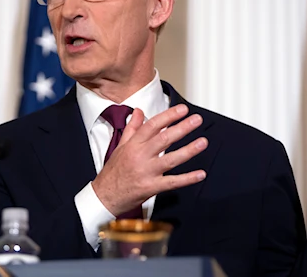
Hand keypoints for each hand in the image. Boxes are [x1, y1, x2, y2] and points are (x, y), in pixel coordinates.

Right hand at [92, 104, 207, 215]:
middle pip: (164, 139)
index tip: (182, 109)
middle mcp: (140, 157)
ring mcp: (146, 172)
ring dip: (189, 151)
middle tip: (196, 120)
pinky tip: (200, 174)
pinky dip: (187, 178)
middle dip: (182, 128)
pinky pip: (172, 182)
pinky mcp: (151, 188)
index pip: (153, 126)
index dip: (168, 116)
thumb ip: (132, 128)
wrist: (104, 196)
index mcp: (133, 145)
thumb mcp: (120, 146)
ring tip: (203, 142)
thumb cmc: (113, 172)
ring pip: (170, 160)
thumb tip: (139, 111)